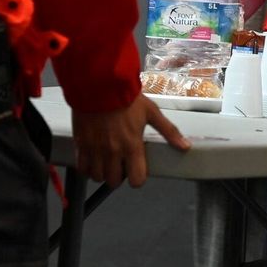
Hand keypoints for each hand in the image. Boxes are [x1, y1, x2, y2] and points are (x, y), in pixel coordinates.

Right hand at [71, 94, 190, 187]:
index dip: (137, 178)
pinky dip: (86, 167)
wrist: (99, 84)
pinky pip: (82, 167)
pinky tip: (92, 158)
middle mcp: (113, 152)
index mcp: (132, 146)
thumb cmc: (126, 97)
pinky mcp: (81, 144)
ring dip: (102, 172)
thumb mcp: (151, 112)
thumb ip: (168, 131)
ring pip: (97, 177)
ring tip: (105, 161)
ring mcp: (95, 150)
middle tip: (119, 163)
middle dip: (118, 175)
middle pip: (114, 181)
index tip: (136, 169)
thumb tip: (185, 146)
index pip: (136, 180)